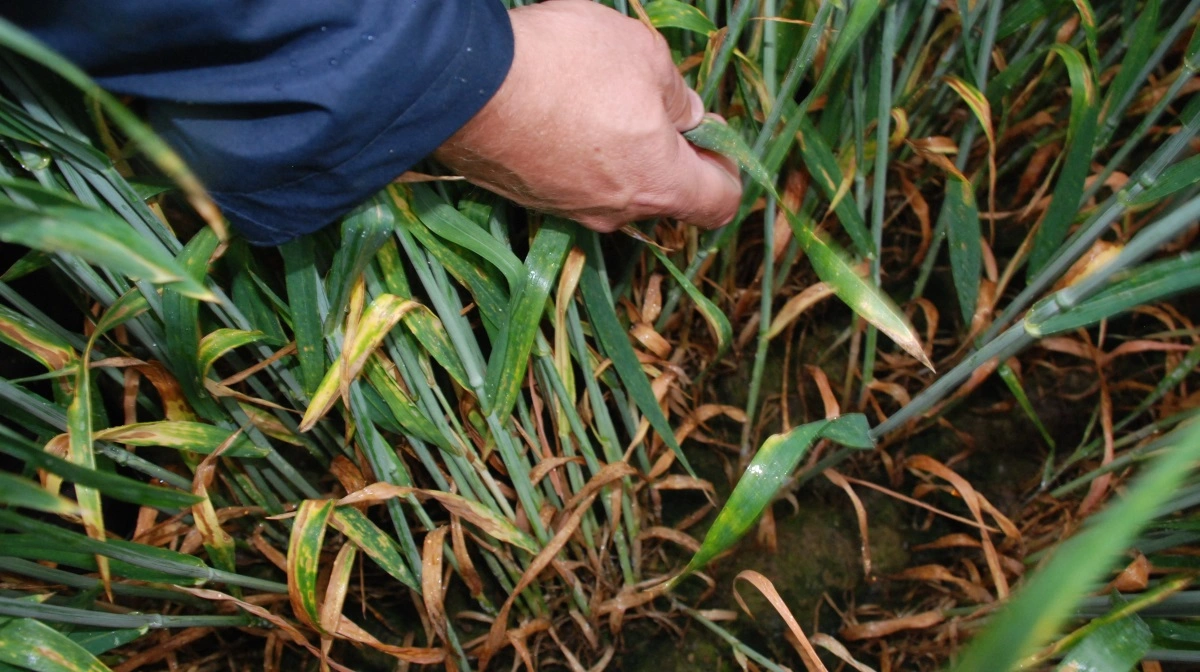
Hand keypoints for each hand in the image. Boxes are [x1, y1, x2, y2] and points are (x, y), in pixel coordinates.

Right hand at [433, 0, 741, 232]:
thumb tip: (687, 114)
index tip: (714, 138)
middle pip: (663, 195)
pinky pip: (570, 179)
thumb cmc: (570, 67)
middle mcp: (616, 211)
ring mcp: (567, 208)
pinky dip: (576, 153)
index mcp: (660, 183)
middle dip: (668, 154)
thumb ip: (678, 93)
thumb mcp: (645, 57)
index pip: (719, 203)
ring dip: (618, 151)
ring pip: (613, 187)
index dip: (727, 170)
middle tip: (654, 104)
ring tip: (599, 98)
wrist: (465, 85)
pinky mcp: (528, 197)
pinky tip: (559, 109)